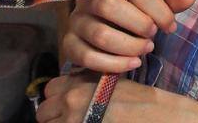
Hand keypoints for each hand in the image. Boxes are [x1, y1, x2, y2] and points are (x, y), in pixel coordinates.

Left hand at [36, 71, 197, 122]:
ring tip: (80, 121)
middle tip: (70, 118)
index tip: (66, 104)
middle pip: (43, 111)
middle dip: (52, 115)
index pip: (50, 89)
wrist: (154, 115)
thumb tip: (70, 86)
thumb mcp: (110, 80)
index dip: (57, 97)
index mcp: (79, 83)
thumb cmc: (137, 98)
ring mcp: (74, 121)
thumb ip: (87, 81)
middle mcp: (71, 101)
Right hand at [62, 0, 195, 72]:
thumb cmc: (133, 15)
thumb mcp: (152, 6)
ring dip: (128, 46)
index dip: (157, 8)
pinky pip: (88, 57)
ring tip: (145, 51)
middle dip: (137, 24)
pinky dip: (113, 63)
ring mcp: (76, 21)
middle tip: (153, 37)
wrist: (106, 33)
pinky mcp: (69, 44)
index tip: (171, 25)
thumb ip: (169, 1)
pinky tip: (132, 64)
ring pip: (99, 34)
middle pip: (108, 5)